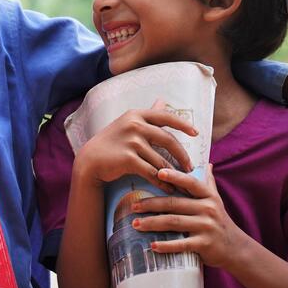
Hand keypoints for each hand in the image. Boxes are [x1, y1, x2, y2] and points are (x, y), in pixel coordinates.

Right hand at [73, 101, 197, 191]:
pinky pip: (151, 172)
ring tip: (180, 181)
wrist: (90, 161)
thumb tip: (163, 100)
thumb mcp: (128, 123)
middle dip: (182, 155)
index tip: (196, 133)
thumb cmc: (111, 142)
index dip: (183, 124)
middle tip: (190, 166)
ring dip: (172, 173)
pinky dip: (161, 181)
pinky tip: (167, 187)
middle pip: (168, 140)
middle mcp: (134, 125)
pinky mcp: (128, 159)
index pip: (166, 116)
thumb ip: (148, 114)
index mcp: (136, 115)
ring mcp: (131, 142)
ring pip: (160, 159)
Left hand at [130, 165, 252, 270]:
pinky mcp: (204, 244)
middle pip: (174, 203)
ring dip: (152, 223)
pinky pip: (182, 244)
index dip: (175, 177)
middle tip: (133, 206)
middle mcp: (208, 209)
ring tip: (136, 224)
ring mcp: (206, 227)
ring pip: (174, 222)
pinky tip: (152, 245)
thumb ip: (209, 183)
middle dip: (151, 204)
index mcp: (208, 196)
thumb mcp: (217, 200)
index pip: (190, 183)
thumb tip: (207, 163)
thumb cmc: (220, 221)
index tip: (158, 172)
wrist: (236, 248)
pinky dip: (166, 245)